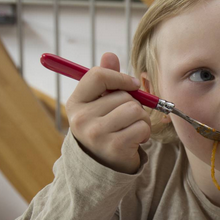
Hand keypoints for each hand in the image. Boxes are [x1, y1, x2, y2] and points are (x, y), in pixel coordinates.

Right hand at [66, 52, 150, 173]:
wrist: (104, 165)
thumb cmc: (105, 126)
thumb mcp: (100, 102)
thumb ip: (106, 78)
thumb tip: (109, 55)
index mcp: (75, 103)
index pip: (97, 75)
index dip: (120, 77)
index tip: (131, 85)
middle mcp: (81, 119)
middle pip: (123, 96)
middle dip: (134, 104)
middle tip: (127, 118)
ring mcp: (96, 134)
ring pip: (135, 110)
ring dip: (142, 118)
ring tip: (132, 127)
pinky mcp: (114, 147)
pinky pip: (142, 127)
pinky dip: (145, 132)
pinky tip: (135, 139)